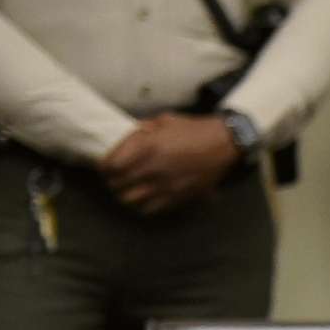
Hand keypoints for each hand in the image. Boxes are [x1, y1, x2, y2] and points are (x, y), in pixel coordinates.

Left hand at [100, 114, 239, 213]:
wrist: (225, 144)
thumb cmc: (195, 129)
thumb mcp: (165, 120)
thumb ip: (142, 130)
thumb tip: (127, 140)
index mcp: (147, 147)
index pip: (110, 165)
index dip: (104, 167)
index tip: (106, 166)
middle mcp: (152, 169)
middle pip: (117, 184)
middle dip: (113, 181)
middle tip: (116, 178)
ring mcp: (165, 186)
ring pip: (130, 200)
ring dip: (126, 195)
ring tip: (128, 189)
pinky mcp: (177, 197)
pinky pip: (149, 209)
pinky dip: (142, 205)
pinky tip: (145, 198)